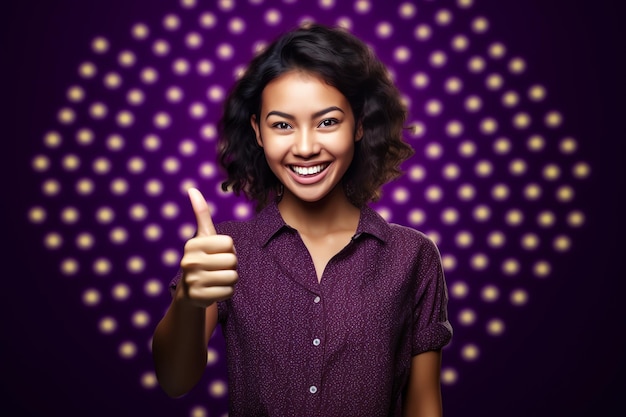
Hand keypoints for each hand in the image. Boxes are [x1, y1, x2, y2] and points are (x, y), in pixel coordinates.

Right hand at [179, 188, 237, 307]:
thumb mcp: (203, 235)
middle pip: (233, 260)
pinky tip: (215, 289)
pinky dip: (227, 292)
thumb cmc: (202, 257)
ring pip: (233, 277)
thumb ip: (201, 213)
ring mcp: (193, 280)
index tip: (217, 252)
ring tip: (217, 278)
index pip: (229, 242)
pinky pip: (229, 292)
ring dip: (231, 279)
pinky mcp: (199, 297)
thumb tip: (192, 189)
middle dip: (231, 265)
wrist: (190, 290)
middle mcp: (189, 261)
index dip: (229, 248)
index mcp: (192, 244)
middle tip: (218, 268)